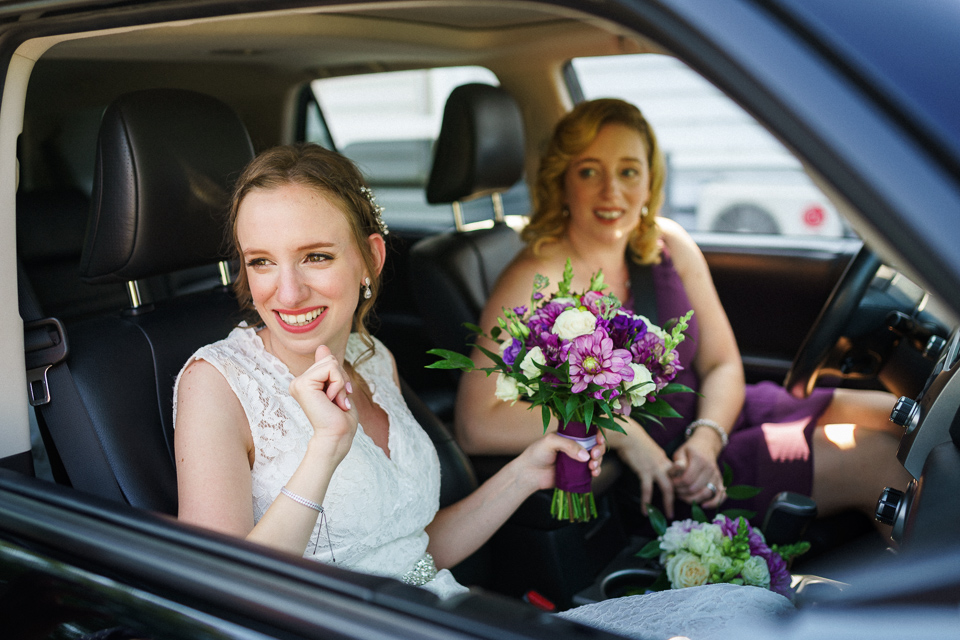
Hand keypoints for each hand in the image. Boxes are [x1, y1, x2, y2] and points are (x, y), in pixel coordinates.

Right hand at [288, 345, 357, 465]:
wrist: (337, 437)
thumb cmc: (341, 419)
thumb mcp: (338, 387)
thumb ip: (328, 368)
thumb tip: (321, 346)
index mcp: (305, 383)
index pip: (329, 361)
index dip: (341, 377)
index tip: (339, 397)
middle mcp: (298, 382)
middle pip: (329, 359)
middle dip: (341, 378)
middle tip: (338, 400)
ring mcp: (298, 383)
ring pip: (331, 362)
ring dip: (341, 383)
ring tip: (335, 401)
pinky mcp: (303, 384)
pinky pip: (330, 369)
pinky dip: (339, 384)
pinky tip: (332, 400)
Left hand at [515, 430, 605, 493]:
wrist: (529, 474)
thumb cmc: (537, 453)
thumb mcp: (550, 442)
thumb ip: (568, 445)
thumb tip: (586, 456)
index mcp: (571, 434)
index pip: (590, 429)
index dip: (599, 433)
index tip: (599, 440)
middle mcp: (577, 445)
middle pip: (596, 444)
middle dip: (599, 449)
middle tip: (593, 456)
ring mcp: (578, 459)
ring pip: (596, 457)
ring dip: (599, 461)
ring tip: (592, 467)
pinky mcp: (578, 472)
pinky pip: (592, 470)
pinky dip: (597, 471)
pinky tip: (593, 473)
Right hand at [608, 419, 677, 517]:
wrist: (627, 434)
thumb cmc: (634, 441)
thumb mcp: (648, 452)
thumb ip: (653, 460)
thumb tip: (651, 468)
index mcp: (664, 460)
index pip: (677, 476)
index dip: (679, 486)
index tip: (679, 496)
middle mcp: (664, 464)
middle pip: (677, 483)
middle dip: (680, 497)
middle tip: (680, 509)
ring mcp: (656, 467)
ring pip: (667, 488)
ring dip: (668, 503)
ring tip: (668, 514)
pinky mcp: (645, 470)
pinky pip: (647, 490)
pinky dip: (646, 502)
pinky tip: (644, 511)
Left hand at [671, 431, 725, 509]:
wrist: (706, 445)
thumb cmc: (690, 450)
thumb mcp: (680, 452)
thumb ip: (677, 463)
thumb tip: (677, 469)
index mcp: (699, 460)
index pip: (687, 479)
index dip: (677, 484)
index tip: (671, 483)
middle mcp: (710, 468)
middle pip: (695, 488)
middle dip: (682, 492)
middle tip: (675, 490)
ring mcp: (716, 475)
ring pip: (705, 494)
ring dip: (692, 499)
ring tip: (683, 496)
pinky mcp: (720, 481)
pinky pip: (721, 495)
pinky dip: (713, 503)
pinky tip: (703, 505)